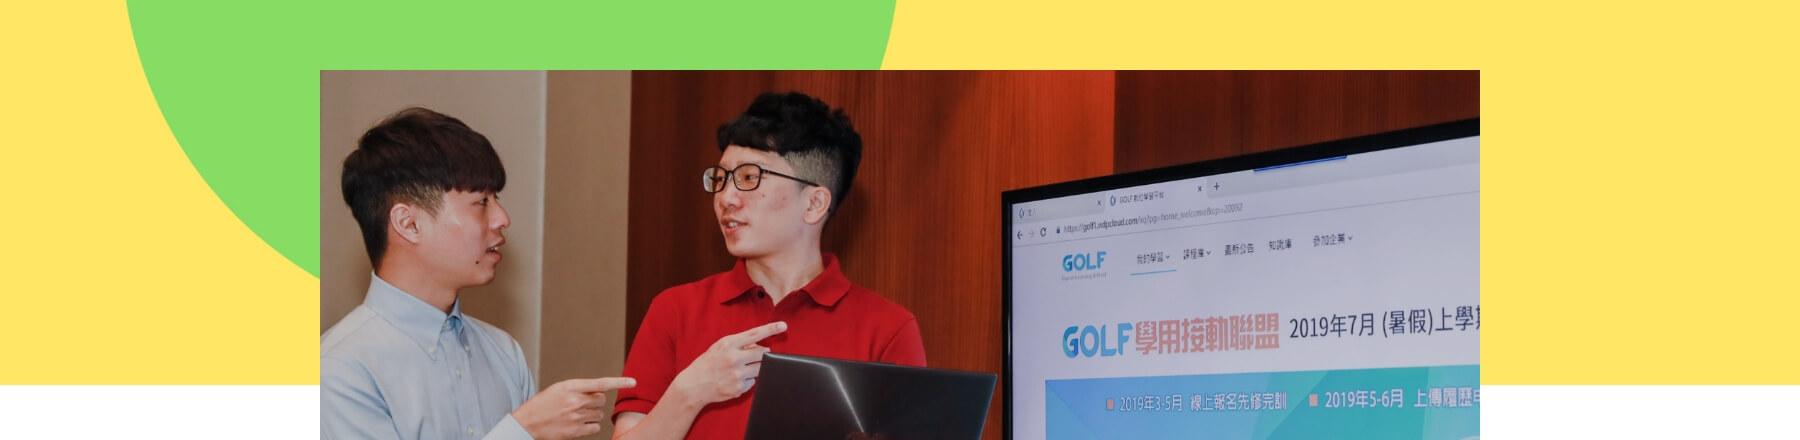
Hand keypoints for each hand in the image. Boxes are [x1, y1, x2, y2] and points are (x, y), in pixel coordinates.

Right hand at [514, 377, 636, 439]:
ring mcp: (576, 417)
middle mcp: (575, 401)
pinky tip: (578, 424)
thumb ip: (579, 388)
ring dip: (592, 414)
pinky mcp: (575, 431)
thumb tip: (600, 391)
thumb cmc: (542, 405)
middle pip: (602, 400)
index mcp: (570, 386)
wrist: (526, 424)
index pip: (601, 383)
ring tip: (575, 415)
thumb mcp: (558, 389)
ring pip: (599, 414)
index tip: (633, 382)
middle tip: (581, 404)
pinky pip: (595, 428)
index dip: (619, 382)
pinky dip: (590, 427)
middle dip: (596, 401)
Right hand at [668, 321, 786, 405]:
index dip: (771, 329)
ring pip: (760, 368)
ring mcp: (737, 374)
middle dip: (763, 354)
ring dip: (755, 368)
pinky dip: (747, 381)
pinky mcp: (739, 388)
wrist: (692, 386)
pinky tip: (733, 381)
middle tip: (754, 357)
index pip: (754, 334)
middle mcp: (733, 358)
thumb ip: (738, 344)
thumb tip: (758, 345)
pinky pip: (752, 382)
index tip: (783, 325)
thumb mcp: (719, 348)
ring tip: (739, 370)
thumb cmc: (706, 364)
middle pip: (763, 353)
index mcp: (728, 344)